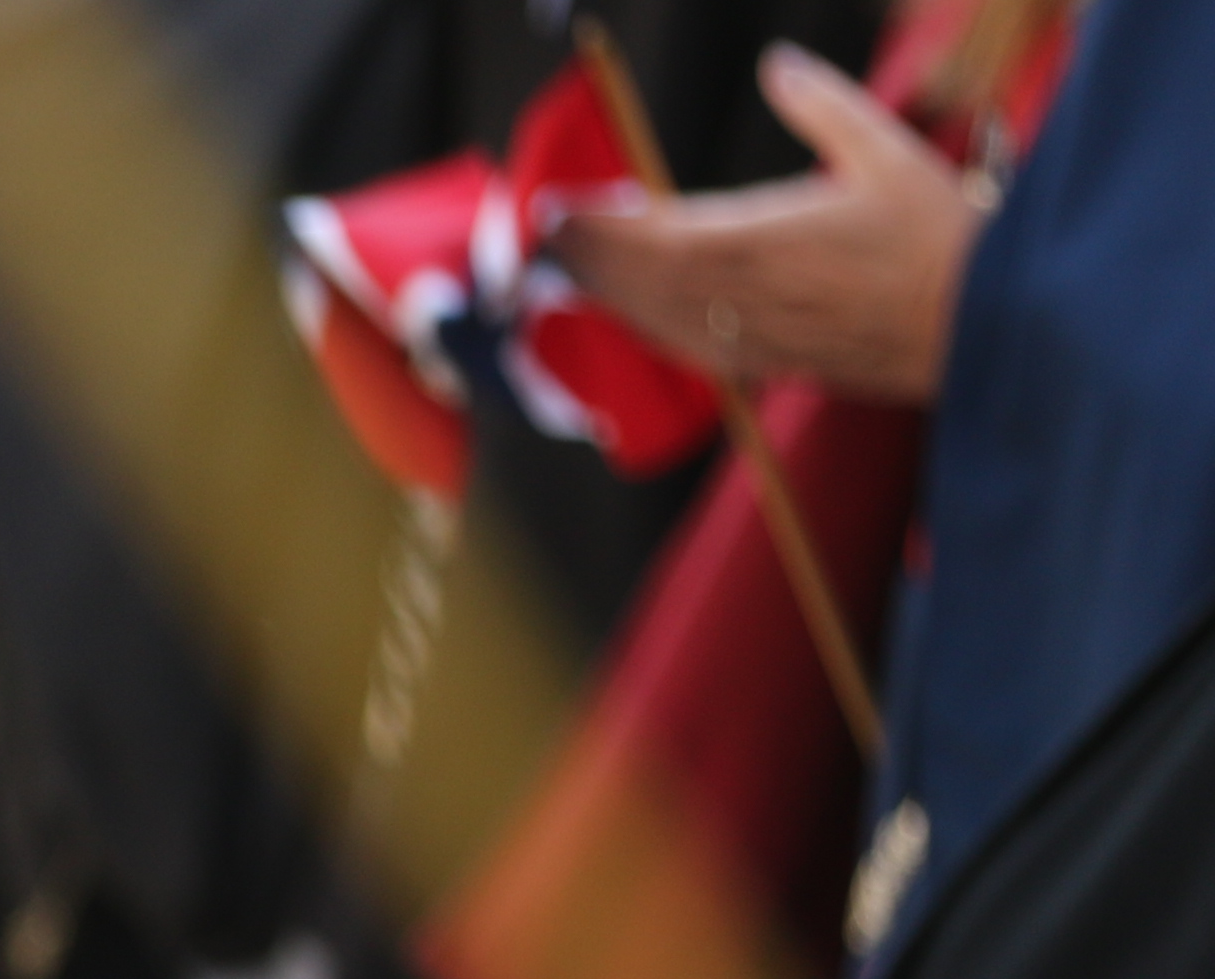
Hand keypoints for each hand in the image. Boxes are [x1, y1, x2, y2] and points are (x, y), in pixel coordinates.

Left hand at [545, 45, 983, 404]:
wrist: (981, 325)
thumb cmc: (939, 235)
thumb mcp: (885, 150)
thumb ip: (821, 106)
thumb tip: (777, 63)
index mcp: (755, 243)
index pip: (645, 237)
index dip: (593, 225)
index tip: (554, 208)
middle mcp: (738, 298)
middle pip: (635, 281)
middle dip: (586, 256)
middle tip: (549, 234)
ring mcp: (750, 338)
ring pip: (654, 318)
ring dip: (610, 292)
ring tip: (578, 264)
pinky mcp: (769, 362)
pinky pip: (688, 345)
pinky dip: (650, 323)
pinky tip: (640, 311)